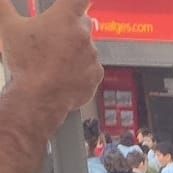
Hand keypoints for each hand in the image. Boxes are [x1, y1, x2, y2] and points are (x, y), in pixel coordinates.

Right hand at [0, 0, 101, 120]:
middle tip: (52, 37)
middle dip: (69, 27)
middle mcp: (84, 35)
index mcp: (65, 18)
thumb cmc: (25, 62)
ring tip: (54, 59)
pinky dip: (80, 67)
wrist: (40, 96)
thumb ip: (3, 6)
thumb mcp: (8, 27)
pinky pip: (90, 66)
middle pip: (81, 23)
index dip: (78, 0)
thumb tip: (0, 0)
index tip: (76, 2)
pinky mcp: (97, 75)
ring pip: (85, 46)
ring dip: (74, 49)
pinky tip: (63, 72)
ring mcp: (93, 56)